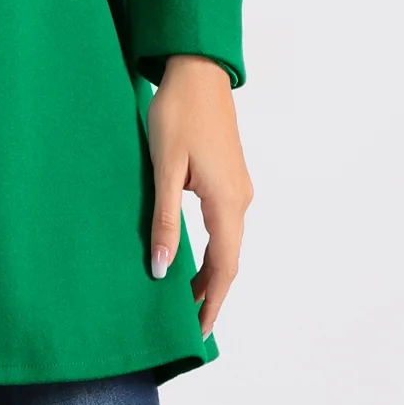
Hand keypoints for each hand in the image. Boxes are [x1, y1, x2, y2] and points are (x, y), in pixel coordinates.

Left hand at [146, 54, 252, 341]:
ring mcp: (238, 188)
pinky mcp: (229, 177)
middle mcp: (241, 199)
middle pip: (229, 260)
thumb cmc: (178, 114)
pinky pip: (223, 224)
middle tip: (187, 325)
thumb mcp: (165, 168)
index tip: (199, 333)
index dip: (212, 302)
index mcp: (227, 201)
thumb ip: (165, 220)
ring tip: (184, 298)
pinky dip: (210, 249)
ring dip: (210, 272)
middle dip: (210, 293)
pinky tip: (189, 256)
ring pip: (227, 242)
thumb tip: (162, 269)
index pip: (226, 267)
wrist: (197, 71)